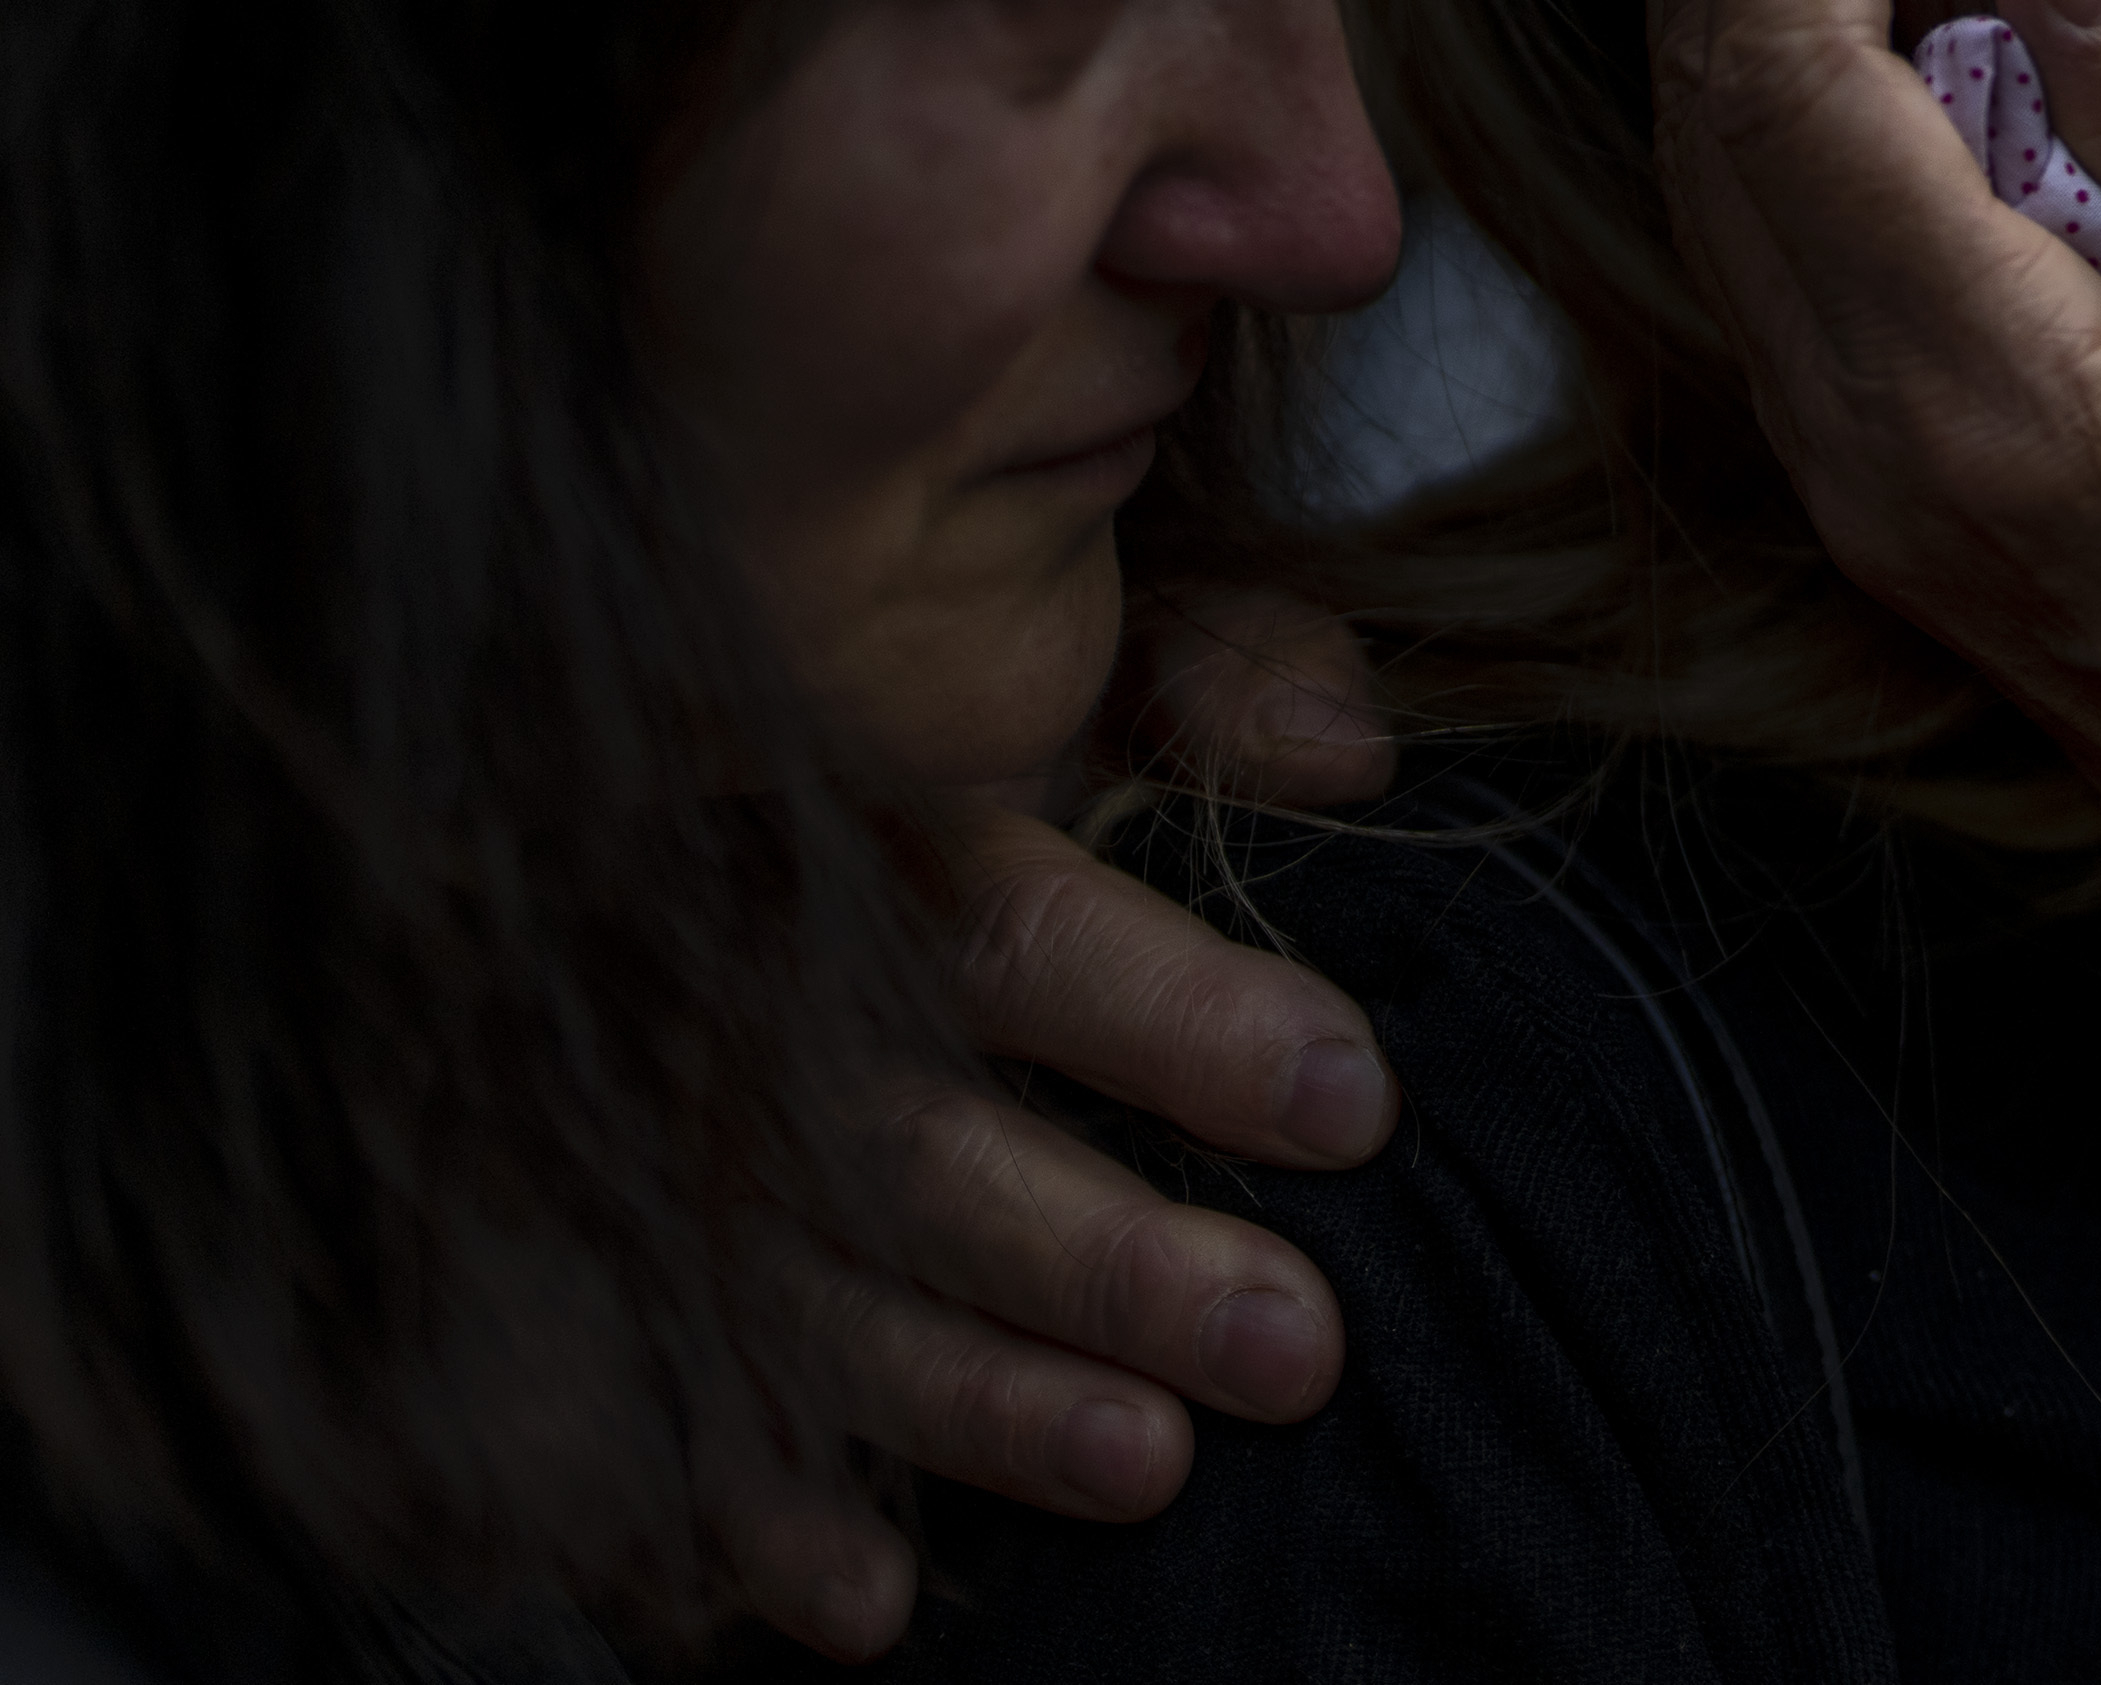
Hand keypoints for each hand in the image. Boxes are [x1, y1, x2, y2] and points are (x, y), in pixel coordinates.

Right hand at [719, 602, 1402, 1656]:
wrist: (626, 760)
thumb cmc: (934, 732)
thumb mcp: (1070, 655)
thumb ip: (1213, 675)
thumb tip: (1349, 748)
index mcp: (860, 830)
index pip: (1012, 928)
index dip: (1184, 1024)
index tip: (1354, 1105)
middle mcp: (743, 998)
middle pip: (921, 1150)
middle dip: (1110, 1263)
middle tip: (1298, 1346)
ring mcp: (657, 1147)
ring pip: (808, 1300)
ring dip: (979, 1402)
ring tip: (1151, 1465)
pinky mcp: (601, 1267)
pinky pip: (662, 1412)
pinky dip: (759, 1521)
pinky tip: (875, 1607)